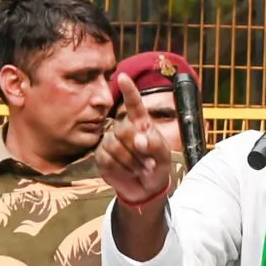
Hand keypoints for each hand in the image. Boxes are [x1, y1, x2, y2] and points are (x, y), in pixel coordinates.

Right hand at [96, 74, 177, 208]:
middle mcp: (123, 128)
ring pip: (114, 146)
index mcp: (141, 123)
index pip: (134, 104)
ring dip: (130, 162)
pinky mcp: (101, 156)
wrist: (146, 189)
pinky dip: (120, 170)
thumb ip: (155, 145)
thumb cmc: (158, 167)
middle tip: (148, 162)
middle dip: (137, 149)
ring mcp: (110, 141)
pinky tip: (128, 173)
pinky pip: (107, 159)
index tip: (122, 76)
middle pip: (124, 130)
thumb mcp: (164, 157)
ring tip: (139, 169)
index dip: (129, 91)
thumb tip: (139, 140)